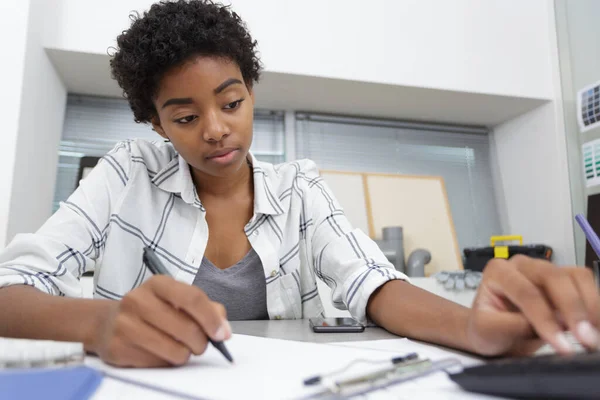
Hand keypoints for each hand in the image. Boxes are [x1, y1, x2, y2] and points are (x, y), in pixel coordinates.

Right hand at [92, 275, 230, 366]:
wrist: (108, 323)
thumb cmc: (152, 311)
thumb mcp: (177, 300)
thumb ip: (206, 309)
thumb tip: (224, 330)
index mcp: (158, 284)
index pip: (192, 298)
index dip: (211, 319)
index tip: (221, 334)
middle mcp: (138, 300)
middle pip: (186, 328)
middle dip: (201, 342)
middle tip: (200, 344)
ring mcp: (125, 324)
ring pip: (174, 350)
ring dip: (185, 354)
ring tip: (179, 348)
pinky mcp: (118, 348)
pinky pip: (157, 364)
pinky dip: (165, 362)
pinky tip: (159, 352)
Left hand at [467, 255, 599, 355]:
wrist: (494, 331)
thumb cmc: (487, 328)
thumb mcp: (488, 330)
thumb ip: (513, 325)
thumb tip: (551, 325)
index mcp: (498, 272)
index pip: (526, 292)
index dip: (545, 318)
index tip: (562, 346)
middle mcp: (523, 265)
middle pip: (554, 277)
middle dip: (573, 309)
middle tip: (586, 339)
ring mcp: (545, 269)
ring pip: (576, 276)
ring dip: (590, 306)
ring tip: (594, 337)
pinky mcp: (564, 279)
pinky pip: (585, 283)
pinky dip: (595, 305)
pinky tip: (596, 327)